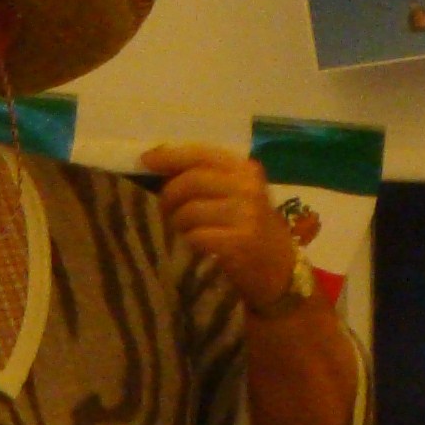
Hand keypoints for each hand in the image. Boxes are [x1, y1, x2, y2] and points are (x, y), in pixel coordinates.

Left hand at [142, 143, 299, 313]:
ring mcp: (245, 216)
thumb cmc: (250, 227)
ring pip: (188, 211)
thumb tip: (157, 162)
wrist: (279, 269)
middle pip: (190, 182)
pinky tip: (195, 245)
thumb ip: (206, 177)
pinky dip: (189, 241)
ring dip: (177, 223)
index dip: (170, 157)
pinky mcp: (237, 244)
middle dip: (169, 196)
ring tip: (184, 230)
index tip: (145, 161)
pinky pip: (195, 236)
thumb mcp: (238, 194)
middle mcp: (248, 188)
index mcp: (245, 170)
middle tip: (166, 209)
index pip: (200, 154)